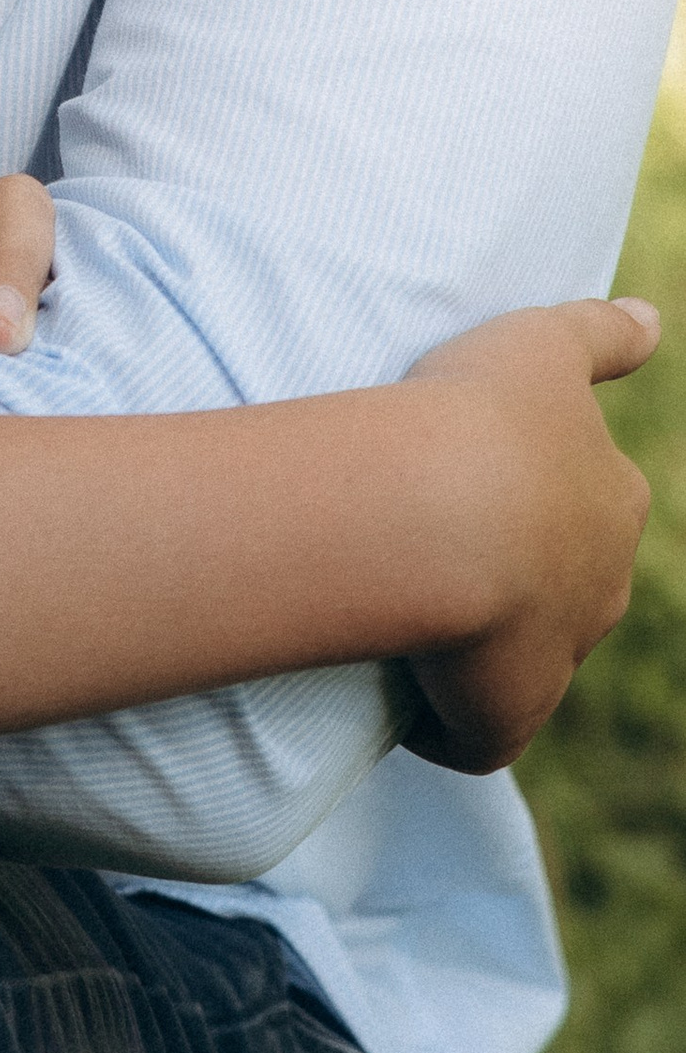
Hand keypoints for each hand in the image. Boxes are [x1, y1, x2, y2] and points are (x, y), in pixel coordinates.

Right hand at [397, 296, 659, 771]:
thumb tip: (651, 318)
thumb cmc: (484, 417)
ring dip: (478, 649)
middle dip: (518, 582)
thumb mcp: (541, 345)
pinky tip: (400, 698)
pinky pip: (475, 734)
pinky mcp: (504, 719)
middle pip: (566, 590)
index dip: (536, 502)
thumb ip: (599, 334)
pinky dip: (445, 723)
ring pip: (525, 662)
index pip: (589, 507)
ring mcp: (556, 660)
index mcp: (611, 500)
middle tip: (435, 551)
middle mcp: (601, 587)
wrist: (447, 516)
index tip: (479, 489)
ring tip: (406, 619)